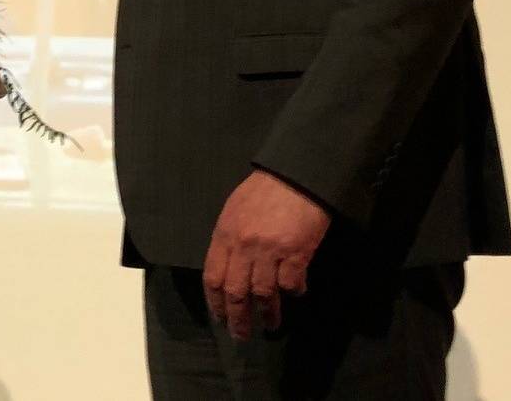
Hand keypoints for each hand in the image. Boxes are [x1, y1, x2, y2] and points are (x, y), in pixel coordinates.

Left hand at [203, 170, 331, 339]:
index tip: (220, 318)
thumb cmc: (265, 189)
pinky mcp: (295, 253)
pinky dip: (294, 292)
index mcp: (225, 235)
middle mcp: (243, 246)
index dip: (215, 302)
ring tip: (271, 325)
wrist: (297, 174)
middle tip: (242, 335)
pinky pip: (291, 283)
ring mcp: (269, 251)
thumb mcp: (235, 209)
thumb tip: (228, 266)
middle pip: (236, 292)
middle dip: (238, 318)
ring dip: (268, 313)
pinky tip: (297, 293)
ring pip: (264, 294)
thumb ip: (229, 237)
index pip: (213, 277)